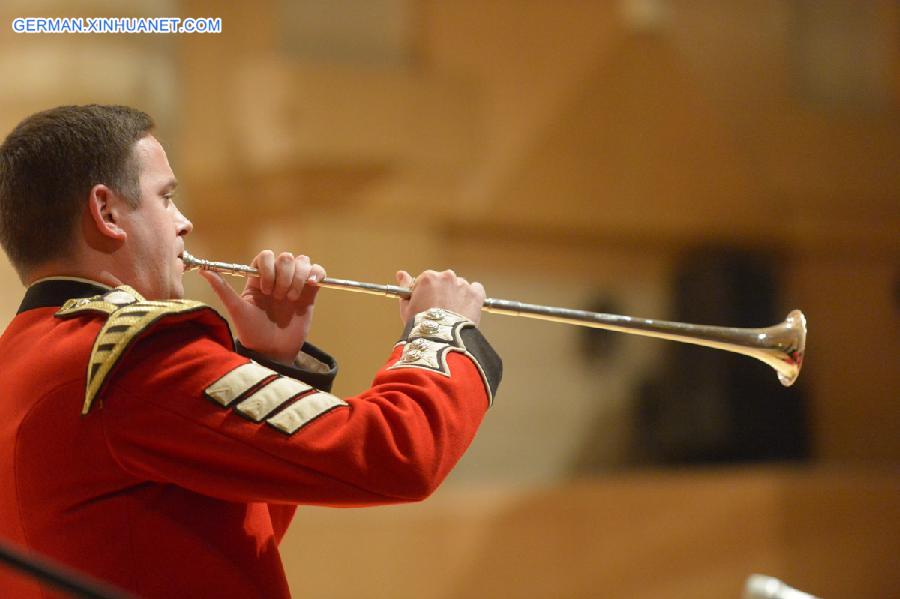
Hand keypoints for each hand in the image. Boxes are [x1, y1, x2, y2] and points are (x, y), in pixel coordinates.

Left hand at [200, 251, 325, 364]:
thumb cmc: (252, 332)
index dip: (268, 268)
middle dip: (283, 277)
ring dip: (298, 277)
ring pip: (302, 261)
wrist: (273, 352)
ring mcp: (294, 284)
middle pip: (286, 257)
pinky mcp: (309, 293)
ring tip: (291, 298)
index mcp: (258, 278)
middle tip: (278, 298)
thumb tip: (203, 270)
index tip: (266, 290)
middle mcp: (277, 278)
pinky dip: (317, 274)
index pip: (266, 256)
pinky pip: (317, 272)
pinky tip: (311, 286)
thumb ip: (222, 289)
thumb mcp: (237, 310)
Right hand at [395, 269, 484, 325]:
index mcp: (428, 277)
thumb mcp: (406, 307)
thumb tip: (401, 274)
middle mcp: (446, 277)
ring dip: (457, 296)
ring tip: (453, 314)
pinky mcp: (476, 294)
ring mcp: (463, 285)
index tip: (428, 304)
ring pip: (460, 286)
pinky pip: (476, 289)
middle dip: (443, 293)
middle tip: (440, 311)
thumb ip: (405, 287)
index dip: (427, 293)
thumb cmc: (421, 325)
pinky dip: (472, 297)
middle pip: (445, 281)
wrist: (441, 339)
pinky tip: (466, 309)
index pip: (428, 280)